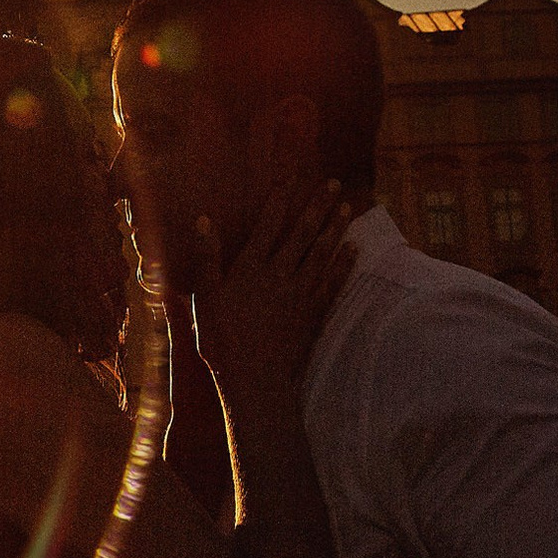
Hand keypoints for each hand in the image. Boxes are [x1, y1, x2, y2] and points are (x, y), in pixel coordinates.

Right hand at [191, 178, 355, 413]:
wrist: (255, 380)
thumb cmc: (223, 340)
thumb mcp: (204, 298)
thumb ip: (207, 258)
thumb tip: (203, 220)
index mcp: (251, 268)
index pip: (268, 224)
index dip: (280, 199)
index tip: (291, 177)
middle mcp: (280, 274)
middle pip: (302, 233)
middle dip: (317, 205)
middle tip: (332, 183)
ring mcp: (301, 293)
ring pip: (322, 253)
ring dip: (335, 228)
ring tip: (347, 207)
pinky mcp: (313, 313)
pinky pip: (333, 283)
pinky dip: (344, 264)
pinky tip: (354, 250)